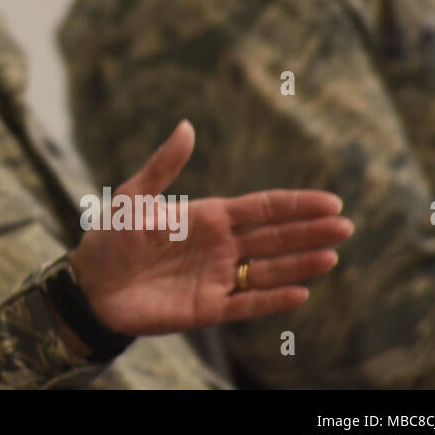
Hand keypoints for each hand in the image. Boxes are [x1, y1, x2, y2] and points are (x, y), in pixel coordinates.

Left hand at [66, 120, 353, 336]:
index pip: (262, 209)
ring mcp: (217, 278)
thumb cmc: (109, 237)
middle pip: (274, 238)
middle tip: (345, 226)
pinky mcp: (208, 309)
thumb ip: (163, 166)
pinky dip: (272, 300)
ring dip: (299, 265)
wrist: (89, 285)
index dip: (295, 205)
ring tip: (331, 257)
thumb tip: (186, 126)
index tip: (330, 201)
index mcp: (207, 217)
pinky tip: (298, 293)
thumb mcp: (134, 196)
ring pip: (269, 271)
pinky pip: (247, 304)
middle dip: (309, 232)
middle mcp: (219, 247)